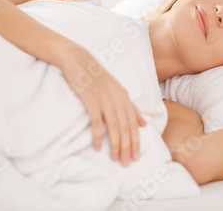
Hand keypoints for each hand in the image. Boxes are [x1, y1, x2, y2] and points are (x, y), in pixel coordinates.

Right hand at [60, 45, 146, 165]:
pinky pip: (97, 121)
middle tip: (126, 163)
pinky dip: (98, 135)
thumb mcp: (117, 90)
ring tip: (114, 158)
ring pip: (114, 126)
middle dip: (127, 147)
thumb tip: (144, 123)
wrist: (78, 60)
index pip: (133, 123)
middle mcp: (117, 98)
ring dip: (115, 144)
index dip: (136, 141)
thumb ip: (131, 107)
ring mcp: (104, 99)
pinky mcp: (91, 100)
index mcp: (124, 97)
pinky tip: (97, 147)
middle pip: (125, 127)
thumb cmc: (96, 77)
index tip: (136, 156)